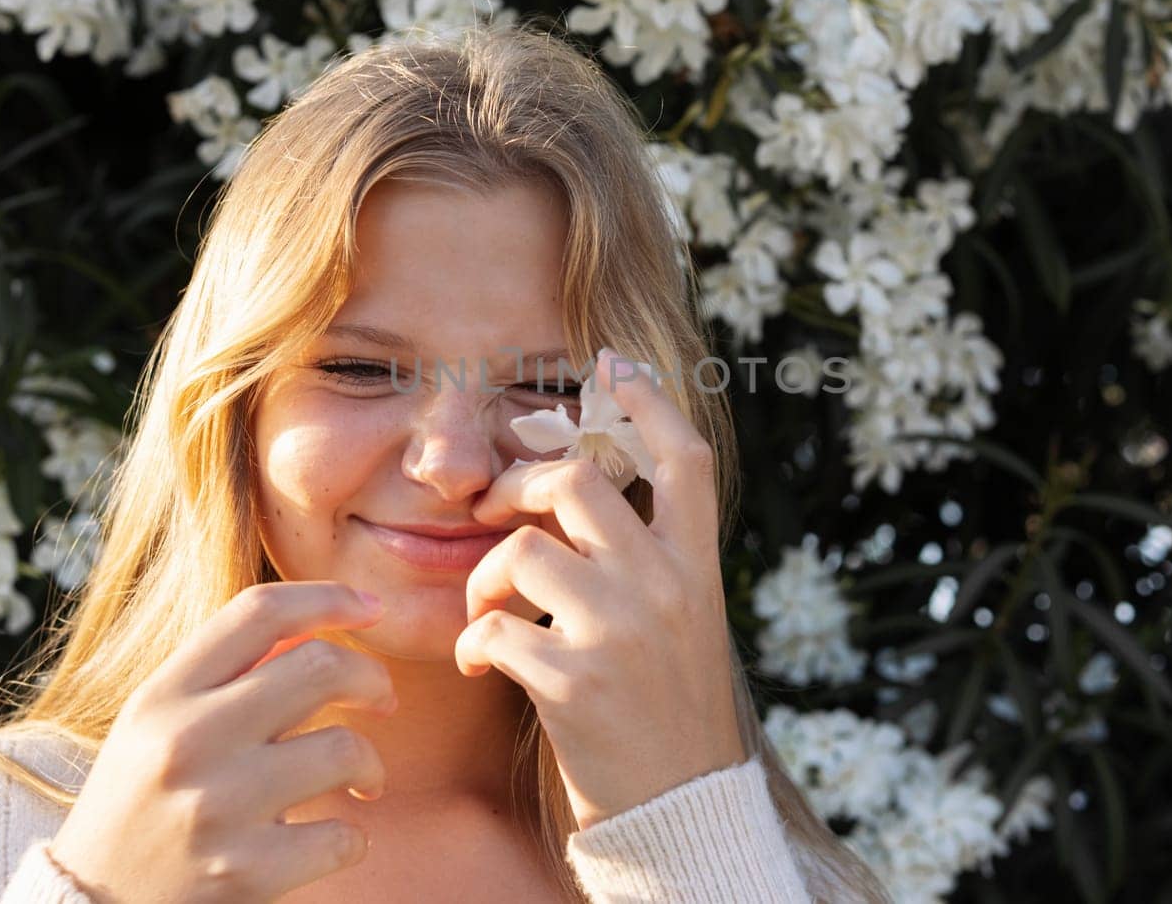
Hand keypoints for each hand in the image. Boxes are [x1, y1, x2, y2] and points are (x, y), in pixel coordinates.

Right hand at [48, 581, 397, 902]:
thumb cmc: (139, 808)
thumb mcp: (155, 726)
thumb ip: (227, 674)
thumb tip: (315, 623)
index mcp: (162, 696)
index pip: (258, 612)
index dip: (329, 597)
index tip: (372, 607)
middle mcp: (185, 742)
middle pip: (320, 667)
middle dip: (373, 679)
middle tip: (383, 701)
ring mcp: (216, 809)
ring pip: (345, 749)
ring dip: (372, 765)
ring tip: (363, 781)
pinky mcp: (244, 874)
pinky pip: (343, 836)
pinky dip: (353, 838)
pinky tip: (333, 842)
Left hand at [453, 348, 746, 829]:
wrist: (680, 806)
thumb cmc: (669, 706)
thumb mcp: (682, 621)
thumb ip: (646, 559)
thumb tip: (583, 494)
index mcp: (698, 568)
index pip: (685, 459)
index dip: (649, 402)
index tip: (613, 365)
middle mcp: (667, 589)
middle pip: (580, 484)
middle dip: (519, 485)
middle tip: (495, 511)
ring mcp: (621, 634)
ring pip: (523, 551)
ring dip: (486, 576)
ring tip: (487, 611)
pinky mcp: (574, 685)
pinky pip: (494, 630)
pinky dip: (473, 643)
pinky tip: (481, 664)